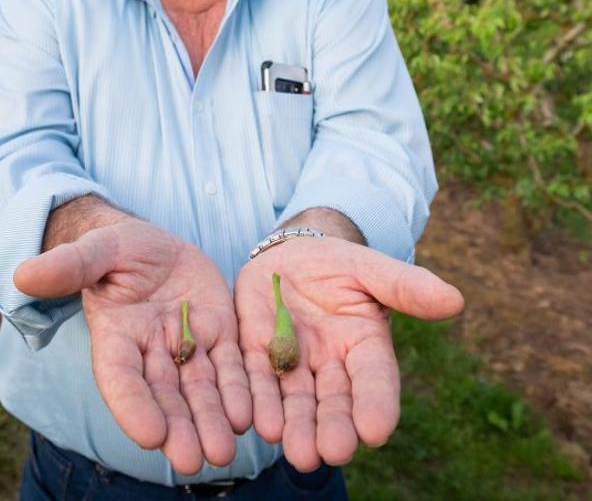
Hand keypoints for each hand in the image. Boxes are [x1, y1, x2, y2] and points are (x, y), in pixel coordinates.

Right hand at [14, 219, 250, 473]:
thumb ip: (67, 266)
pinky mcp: (218, 337)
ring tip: (223, 451)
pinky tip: (250, 416)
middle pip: (164, 396)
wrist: (153, 243)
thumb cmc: (116, 246)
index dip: (133, 406)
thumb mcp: (95, 249)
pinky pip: (232, 369)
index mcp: (115, 336)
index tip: (149, 436)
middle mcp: (150, 352)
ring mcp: (187, 348)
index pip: (120, 378)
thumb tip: (22, 275)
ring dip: (211, 421)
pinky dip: (240, 393)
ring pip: (199, 391)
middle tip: (193, 459)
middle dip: (178, 428)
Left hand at [235, 237, 464, 470]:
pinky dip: (256, 401)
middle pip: (335, 402)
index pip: (375, 380)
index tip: (376, 431)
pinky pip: (254, 380)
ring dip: (295, 426)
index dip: (376, 404)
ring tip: (296, 452)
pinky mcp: (255, 355)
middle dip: (333, 428)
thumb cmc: (337, 263)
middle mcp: (331, 365)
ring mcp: (293, 363)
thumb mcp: (369, 267)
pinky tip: (256, 423)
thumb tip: (455, 300)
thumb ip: (404, 286)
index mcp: (365, 346)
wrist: (287, 256)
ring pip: (295, 401)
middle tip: (331, 453)